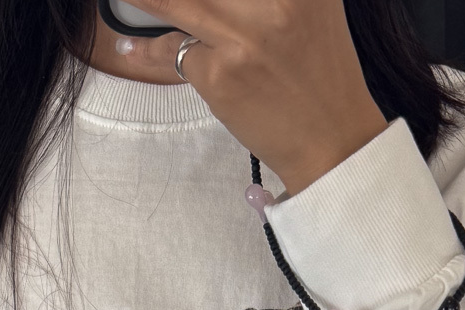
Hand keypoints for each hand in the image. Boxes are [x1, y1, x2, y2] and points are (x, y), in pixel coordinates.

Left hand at [105, 0, 386, 196]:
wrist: (331, 140)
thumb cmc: (318, 75)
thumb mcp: (310, 9)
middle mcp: (277, 1)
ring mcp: (246, 35)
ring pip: (176, 5)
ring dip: (143, 1)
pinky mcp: (222, 73)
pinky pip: (174, 50)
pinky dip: (150, 49)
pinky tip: (132, 47)